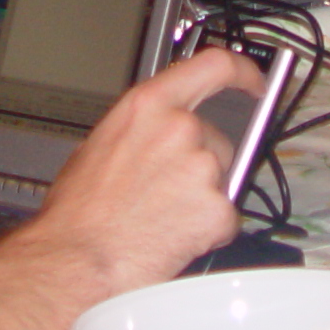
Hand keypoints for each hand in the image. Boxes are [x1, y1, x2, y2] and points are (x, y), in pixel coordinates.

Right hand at [24, 47, 259, 297]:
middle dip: (199, 165)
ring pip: (219, 180)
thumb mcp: (97, 146)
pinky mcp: (217, 209)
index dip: (241, 72)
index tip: (252, 83)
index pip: (213, 66)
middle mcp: (180, 129)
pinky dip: (206, 230)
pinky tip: (172, 237)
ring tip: (159, 218)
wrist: (78, 262)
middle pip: (215, 139)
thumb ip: (138, 129)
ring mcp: (202, 168)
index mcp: (148, 107)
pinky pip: (224, 217)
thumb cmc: (77, 214)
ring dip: (200, 198)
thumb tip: (152, 135)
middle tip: (165, 193)